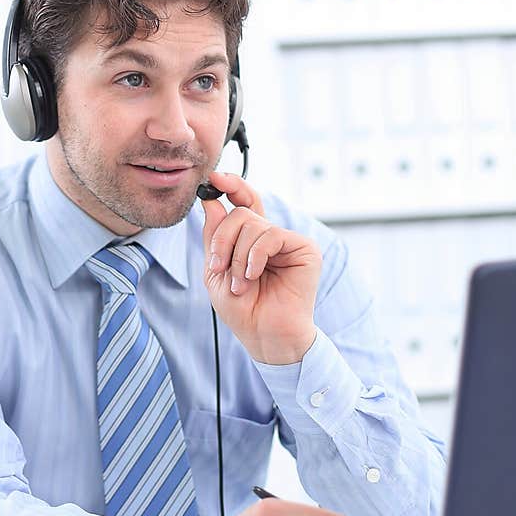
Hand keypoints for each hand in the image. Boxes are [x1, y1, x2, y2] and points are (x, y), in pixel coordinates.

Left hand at [200, 171, 321, 363]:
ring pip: (252, 224)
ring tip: (241, 284)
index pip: (242, 203)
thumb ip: (214, 236)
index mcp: (251, 240)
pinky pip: (271, 235)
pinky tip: (254, 276)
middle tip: (219, 268)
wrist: (264, 335)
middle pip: (239, 214)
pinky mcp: (304, 249)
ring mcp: (288, 242)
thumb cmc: (243, 310)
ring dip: (237, 257)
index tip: (214, 179)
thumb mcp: (216, 271)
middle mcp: (271, 237)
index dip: (231, 187)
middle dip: (222, 241)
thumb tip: (212, 202)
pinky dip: (255, 256)